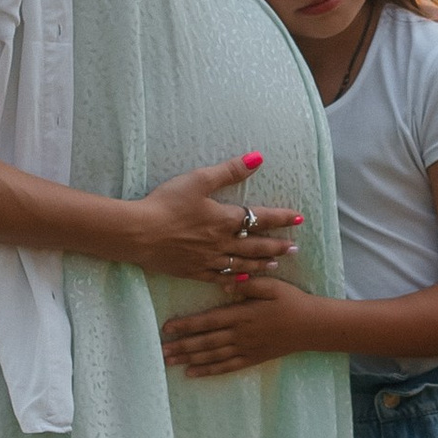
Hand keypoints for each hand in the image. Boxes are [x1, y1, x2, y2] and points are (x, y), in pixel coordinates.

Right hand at [126, 159, 304, 283]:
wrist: (138, 233)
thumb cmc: (166, 203)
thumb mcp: (198, 180)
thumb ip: (229, 171)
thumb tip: (257, 158)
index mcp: (224, 219)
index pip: (260, 218)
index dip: (281, 218)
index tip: (299, 218)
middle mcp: (221, 242)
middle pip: (255, 245)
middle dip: (277, 246)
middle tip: (294, 248)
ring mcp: (208, 259)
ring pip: (241, 263)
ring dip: (261, 263)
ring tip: (276, 265)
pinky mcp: (193, 271)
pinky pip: (220, 277)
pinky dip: (235, 278)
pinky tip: (243, 279)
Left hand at [162, 279, 325, 374]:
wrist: (312, 326)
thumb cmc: (292, 301)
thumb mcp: (272, 286)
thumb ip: (248, 286)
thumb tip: (225, 287)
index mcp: (242, 314)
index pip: (209, 320)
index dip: (187, 325)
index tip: (167, 327)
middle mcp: (241, 334)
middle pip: (205, 341)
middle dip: (181, 346)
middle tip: (160, 350)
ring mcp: (246, 349)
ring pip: (212, 356)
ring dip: (189, 359)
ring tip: (169, 362)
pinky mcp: (252, 359)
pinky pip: (226, 367)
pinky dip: (208, 371)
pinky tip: (192, 373)